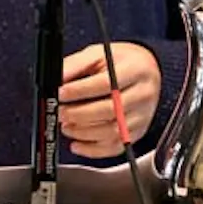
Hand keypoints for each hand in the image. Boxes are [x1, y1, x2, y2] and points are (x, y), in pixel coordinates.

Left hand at [57, 42, 160, 157]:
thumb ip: (76, 64)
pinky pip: (116, 147)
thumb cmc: (120, 62)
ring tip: (66, 126)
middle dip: (78, 114)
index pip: (106, 84)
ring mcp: (142, 116)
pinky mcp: (138, 132)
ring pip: (112, 132)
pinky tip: (77, 143)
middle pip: (110, 110)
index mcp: (135, 70)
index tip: (60, 93)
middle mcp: (143, 94)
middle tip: (60, 112)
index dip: (79, 91)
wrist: (146, 71)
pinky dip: (93, 150)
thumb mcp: (98, 53)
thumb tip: (56, 78)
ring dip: (83, 133)